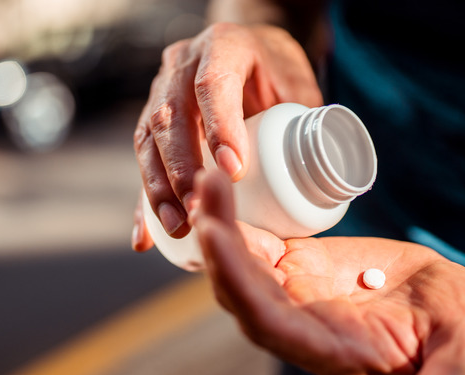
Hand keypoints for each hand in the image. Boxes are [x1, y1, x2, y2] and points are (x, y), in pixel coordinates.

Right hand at [132, 22, 322, 248]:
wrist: (251, 53)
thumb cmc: (277, 72)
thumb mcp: (298, 84)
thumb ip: (306, 120)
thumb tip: (321, 173)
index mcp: (223, 47)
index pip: (213, 84)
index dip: (220, 127)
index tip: (234, 172)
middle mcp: (182, 65)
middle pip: (170, 116)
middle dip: (181, 168)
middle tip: (199, 208)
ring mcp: (161, 91)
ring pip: (148, 139)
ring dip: (159, 188)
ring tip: (179, 226)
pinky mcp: (151, 121)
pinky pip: (144, 161)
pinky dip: (144, 201)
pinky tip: (146, 236)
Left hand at [192, 170, 464, 374]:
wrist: (453, 301)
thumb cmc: (461, 329)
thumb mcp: (460, 356)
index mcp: (331, 353)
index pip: (271, 325)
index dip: (241, 284)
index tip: (218, 238)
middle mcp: (301, 329)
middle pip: (242, 293)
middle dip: (219, 247)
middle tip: (206, 190)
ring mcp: (295, 297)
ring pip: (241, 267)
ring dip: (220, 227)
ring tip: (209, 177)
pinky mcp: (299, 268)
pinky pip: (258, 247)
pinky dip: (238, 220)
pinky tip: (223, 186)